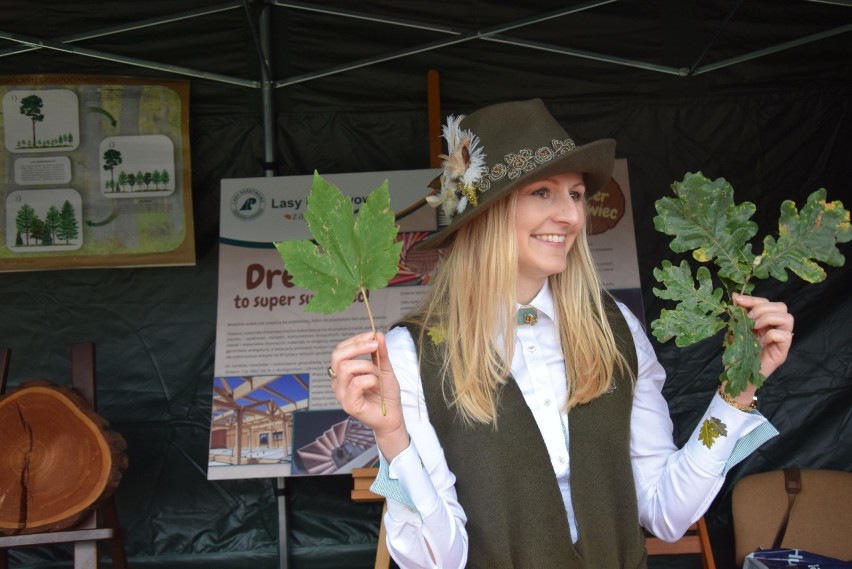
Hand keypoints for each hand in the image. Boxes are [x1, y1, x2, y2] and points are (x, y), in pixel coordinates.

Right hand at [330, 331, 409, 459]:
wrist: (393, 416)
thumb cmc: (386, 394)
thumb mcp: (384, 369)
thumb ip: (380, 353)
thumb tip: (378, 334)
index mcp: (343, 373)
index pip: (340, 350)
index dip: (355, 340)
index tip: (372, 336)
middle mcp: (338, 383)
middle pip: (337, 356)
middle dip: (357, 346)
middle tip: (375, 346)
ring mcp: (341, 394)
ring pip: (346, 368)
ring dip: (367, 366)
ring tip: (377, 375)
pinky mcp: (349, 405)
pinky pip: (356, 383)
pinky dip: (370, 379)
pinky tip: (376, 385)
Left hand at [733, 293, 794, 379]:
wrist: (736, 375)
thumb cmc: (737, 353)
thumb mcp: (735, 329)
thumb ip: (738, 314)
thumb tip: (735, 295)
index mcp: (765, 321)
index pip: (767, 303)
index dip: (753, 299)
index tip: (737, 300)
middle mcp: (776, 328)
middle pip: (781, 306)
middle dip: (762, 309)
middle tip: (748, 320)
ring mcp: (781, 340)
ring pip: (788, 318)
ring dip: (767, 319)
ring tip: (754, 328)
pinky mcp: (783, 352)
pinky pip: (785, 335)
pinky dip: (771, 335)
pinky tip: (760, 342)